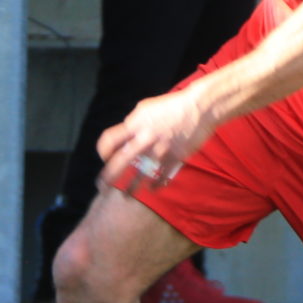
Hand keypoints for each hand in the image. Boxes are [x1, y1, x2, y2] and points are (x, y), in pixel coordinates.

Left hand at [96, 88, 218, 197]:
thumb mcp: (146, 108)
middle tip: (103, 186)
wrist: (199, 108)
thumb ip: (134, 123)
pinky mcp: (175, 158)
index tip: (105, 158)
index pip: (109, 140)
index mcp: (135, 124)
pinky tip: (152, 188)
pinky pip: (162, 177)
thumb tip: (127, 134)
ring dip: (131, 188)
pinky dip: (156, 185)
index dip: (103, 151)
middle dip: (108, 177)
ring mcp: (160, 150)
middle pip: (120, 162)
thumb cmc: (172, 105)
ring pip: (140, 175)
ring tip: (126, 197)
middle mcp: (145, 139)